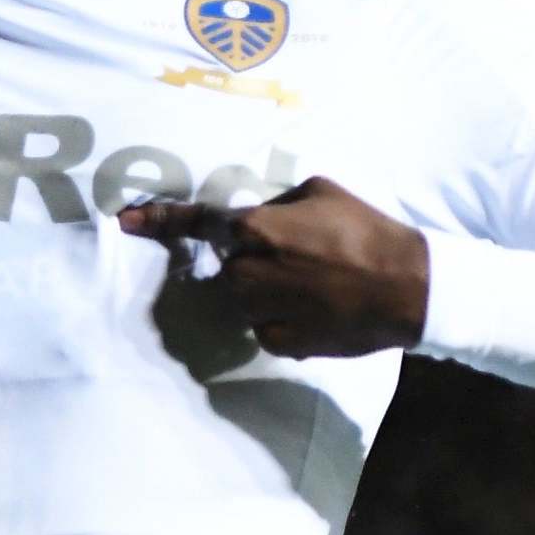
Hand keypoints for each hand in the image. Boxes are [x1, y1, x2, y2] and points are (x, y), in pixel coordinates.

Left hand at [118, 177, 430, 358]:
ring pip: (245, 301)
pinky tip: (317, 309)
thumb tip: (258, 212)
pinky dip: (283, 320)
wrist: (409, 288)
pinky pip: (265, 329)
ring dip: (268, 293)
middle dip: (255, 263)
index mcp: (256, 228)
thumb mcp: (321, 191)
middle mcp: (250, 271)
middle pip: (230, 268)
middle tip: (301, 259)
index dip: (159, 220)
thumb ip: (277, 201)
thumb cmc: (367, 230)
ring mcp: (264, 311)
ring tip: (315, 285)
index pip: (198, 224)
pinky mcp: (282, 343)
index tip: (125, 221)